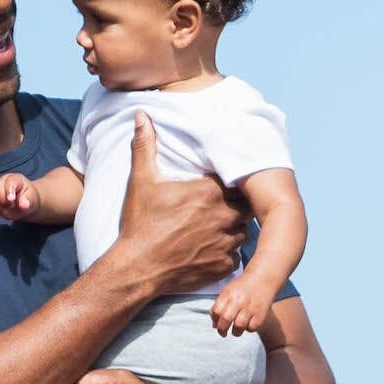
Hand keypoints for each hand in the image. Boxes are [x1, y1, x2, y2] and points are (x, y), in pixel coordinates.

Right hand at [0, 170, 38, 225]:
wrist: (24, 204)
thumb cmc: (29, 198)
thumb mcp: (32, 198)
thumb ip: (28, 200)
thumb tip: (23, 205)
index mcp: (14, 179)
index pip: (9, 182)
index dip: (9, 191)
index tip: (12, 200)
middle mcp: (1, 182)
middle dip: (3, 200)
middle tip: (12, 206)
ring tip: (6, 212)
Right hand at [105, 116, 243, 304]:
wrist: (137, 268)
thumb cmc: (140, 224)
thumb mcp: (141, 181)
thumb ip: (145, 145)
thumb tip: (141, 115)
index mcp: (209, 192)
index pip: (235, 181)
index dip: (230, 183)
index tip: (223, 185)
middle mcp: (224, 216)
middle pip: (245, 205)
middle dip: (237, 205)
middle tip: (221, 207)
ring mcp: (227, 243)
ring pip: (244, 231)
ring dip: (234, 228)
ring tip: (217, 228)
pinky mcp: (225, 266)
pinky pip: (237, 256)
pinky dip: (228, 253)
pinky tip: (212, 250)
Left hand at [208, 278, 268, 337]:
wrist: (263, 278)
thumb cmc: (243, 287)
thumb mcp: (228, 291)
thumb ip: (220, 306)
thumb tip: (214, 325)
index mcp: (229, 293)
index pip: (216, 311)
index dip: (214, 320)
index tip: (217, 323)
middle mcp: (239, 299)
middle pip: (226, 319)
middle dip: (222, 330)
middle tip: (223, 333)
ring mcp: (251, 306)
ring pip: (239, 326)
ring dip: (235, 332)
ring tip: (236, 330)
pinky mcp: (261, 313)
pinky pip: (252, 327)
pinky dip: (249, 329)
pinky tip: (248, 324)